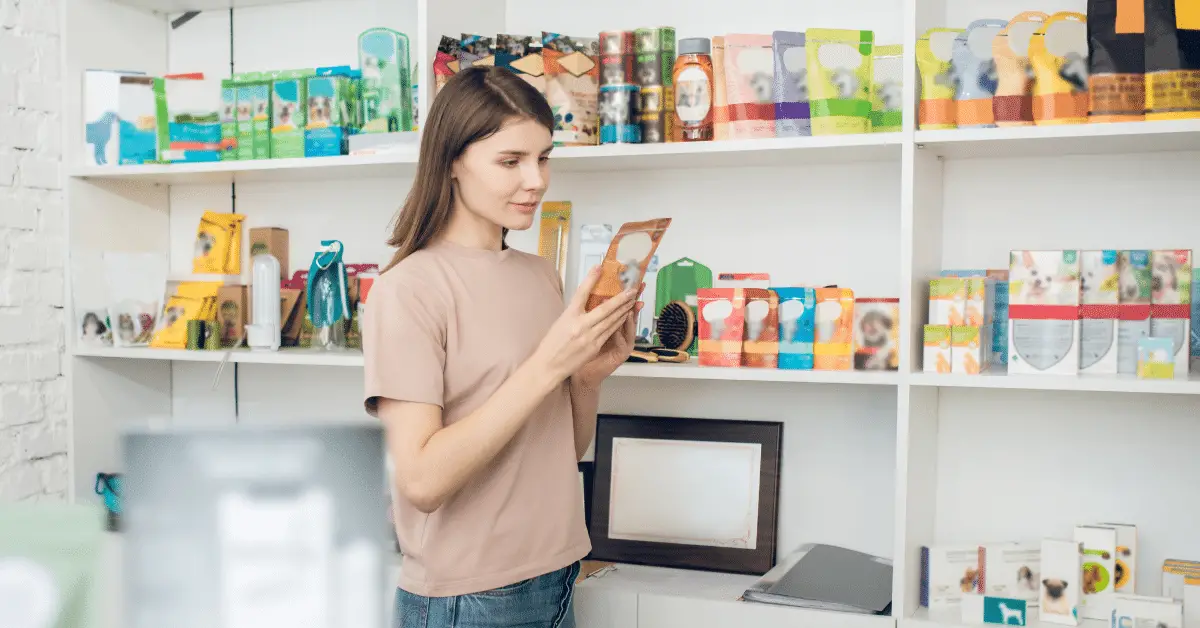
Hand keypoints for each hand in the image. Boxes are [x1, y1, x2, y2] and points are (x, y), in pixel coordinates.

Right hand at [529, 265, 636, 385]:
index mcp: (568, 315)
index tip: (599, 267)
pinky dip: (619, 322)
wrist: (549, 365)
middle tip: (632, 288)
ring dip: (624, 309)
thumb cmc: (552, 343)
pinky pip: (610, 331)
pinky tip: (626, 316)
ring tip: (633, 300)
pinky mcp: (594, 346)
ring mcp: (589, 336)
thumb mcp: (560, 322)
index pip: (581, 293)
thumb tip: (587, 301)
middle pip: (605, 308)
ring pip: (611, 320)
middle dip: (621, 297)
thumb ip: (574, 312)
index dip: (591, 279)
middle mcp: (580, 324)